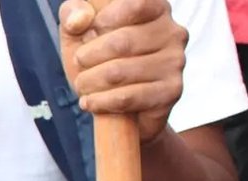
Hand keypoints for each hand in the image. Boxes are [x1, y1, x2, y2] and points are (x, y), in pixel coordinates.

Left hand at [59, 0, 187, 142]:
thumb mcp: (79, 30)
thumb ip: (73, 13)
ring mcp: (175, 62)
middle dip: (87, 57)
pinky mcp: (171, 91)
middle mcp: (172, 32)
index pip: (134, 5)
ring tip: (83, 84)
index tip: (90, 32)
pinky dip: (99, 101)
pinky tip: (90, 101)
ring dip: (89, 82)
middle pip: (121, 42)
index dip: (103, 20)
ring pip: (119, 73)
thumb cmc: (98, 58)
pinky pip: (127, 98)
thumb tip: (80, 20)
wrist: (116, 103)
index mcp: (155, 8)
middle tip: (80, 63)